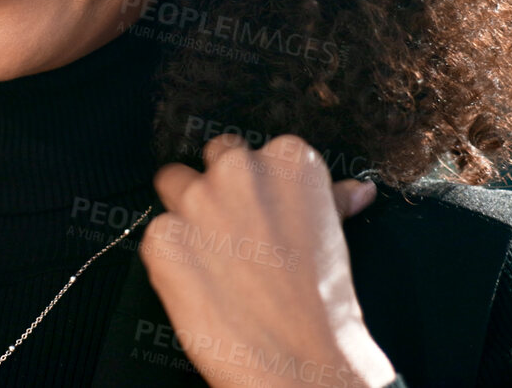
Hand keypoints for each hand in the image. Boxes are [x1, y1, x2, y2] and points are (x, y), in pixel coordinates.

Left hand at [140, 133, 396, 387]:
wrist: (302, 359)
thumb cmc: (323, 305)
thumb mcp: (335, 239)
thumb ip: (332, 201)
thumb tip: (354, 190)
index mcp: (288, 159)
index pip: (259, 152)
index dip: (259, 187)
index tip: (264, 212)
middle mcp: (239, 170)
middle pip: (215, 158)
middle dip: (220, 188)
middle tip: (235, 232)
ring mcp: (196, 201)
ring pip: (174, 184)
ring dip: (186, 211)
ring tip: (210, 255)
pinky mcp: (162, 237)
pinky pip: (157, 235)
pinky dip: (171, 257)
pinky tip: (198, 283)